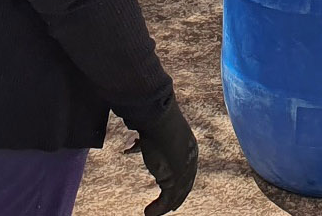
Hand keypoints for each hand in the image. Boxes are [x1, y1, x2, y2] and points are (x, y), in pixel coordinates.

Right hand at [135, 101, 197, 215]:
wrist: (157, 117)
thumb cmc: (153, 116)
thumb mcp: (153, 130)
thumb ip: (146, 141)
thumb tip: (131, 144)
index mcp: (190, 146)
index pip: (188, 168)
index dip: (181, 181)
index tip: (173, 189)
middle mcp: (190, 159)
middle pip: (185, 183)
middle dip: (177, 196)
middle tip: (171, 206)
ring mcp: (183, 170)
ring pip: (176, 194)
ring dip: (164, 206)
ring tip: (152, 213)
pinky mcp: (174, 179)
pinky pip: (166, 199)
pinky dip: (158, 209)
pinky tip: (148, 213)